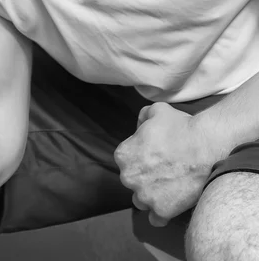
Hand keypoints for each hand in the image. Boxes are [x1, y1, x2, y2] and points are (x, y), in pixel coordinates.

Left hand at [114, 102, 218, 226]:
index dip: (141, 158)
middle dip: (145, 177)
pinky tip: (171, 204)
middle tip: (165, 170)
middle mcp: (128, 177)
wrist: (206, 146)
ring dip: (151, 196)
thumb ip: (142, 116)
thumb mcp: (156, 110)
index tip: (156, 156)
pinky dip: (162, 214)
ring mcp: (144, 196)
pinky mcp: (161, 210)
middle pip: (133, 181)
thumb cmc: (181, 127)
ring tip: (169, 187)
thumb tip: (139, 124)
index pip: (127, 160)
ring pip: (142, 200)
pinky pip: (155, 219)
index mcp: (123, 155)